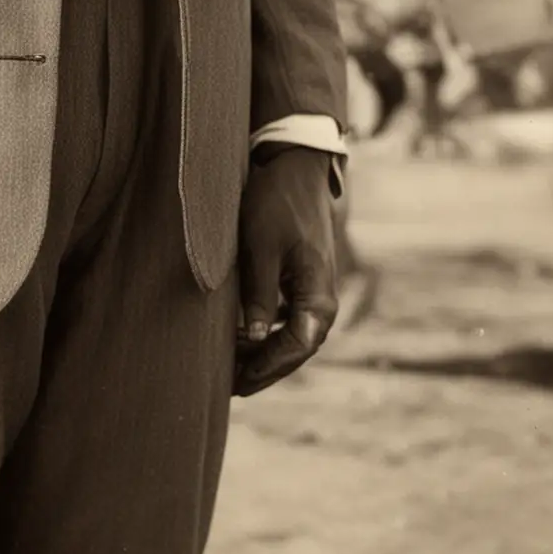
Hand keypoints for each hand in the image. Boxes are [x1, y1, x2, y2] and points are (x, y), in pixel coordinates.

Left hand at [233, 146, 337, 397]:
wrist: (296, 167)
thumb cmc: (278, 202)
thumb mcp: (262, 246)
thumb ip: (260, 293)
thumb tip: (256, 339)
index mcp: (319, 296)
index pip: (296, 348)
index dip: (266, 368)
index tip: (238, 381)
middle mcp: (322, 300)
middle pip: (296, 350)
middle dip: (265, 369)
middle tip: (230, 386)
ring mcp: (314, 291)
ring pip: (292, 337)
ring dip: (266, 354)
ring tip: (232, 369)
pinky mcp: (302, 281)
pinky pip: (289, 320)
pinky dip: (268, 333)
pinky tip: (244, 338)